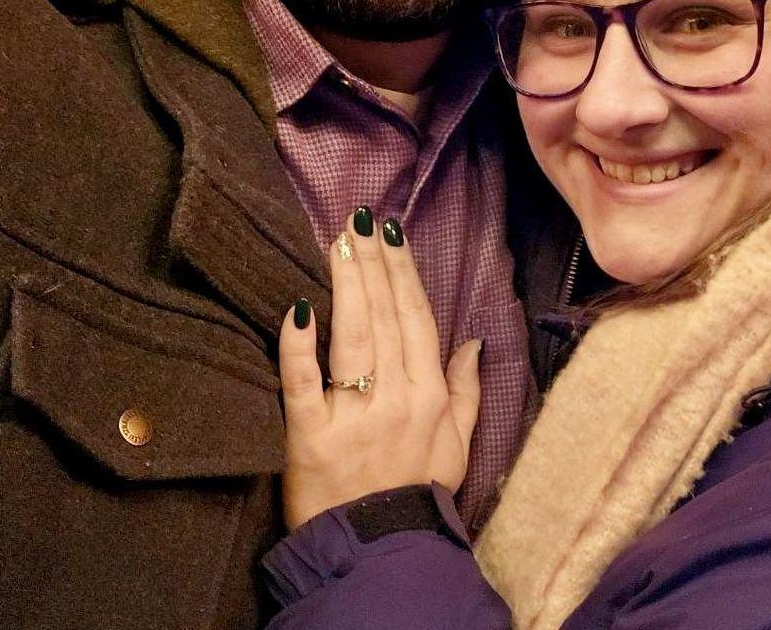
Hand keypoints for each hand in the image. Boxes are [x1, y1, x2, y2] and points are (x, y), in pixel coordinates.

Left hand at [278, 208, 481, 530]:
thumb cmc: (416, 492)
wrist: (377, 549)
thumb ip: (467, 389)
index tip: (390, 234)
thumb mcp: (457, 444)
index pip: (416, 319)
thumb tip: (472, 341)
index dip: (403, 273)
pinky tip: (298, 309)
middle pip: (384, 316)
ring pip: (352, 337)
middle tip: (357, 220)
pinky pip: (304, 384)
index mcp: (430, 394)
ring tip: (337, 243)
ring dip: (346, 285)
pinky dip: (299, 346)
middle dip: (371, 263)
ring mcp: (354, 416)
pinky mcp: (310, 437)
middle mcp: (396, 398)